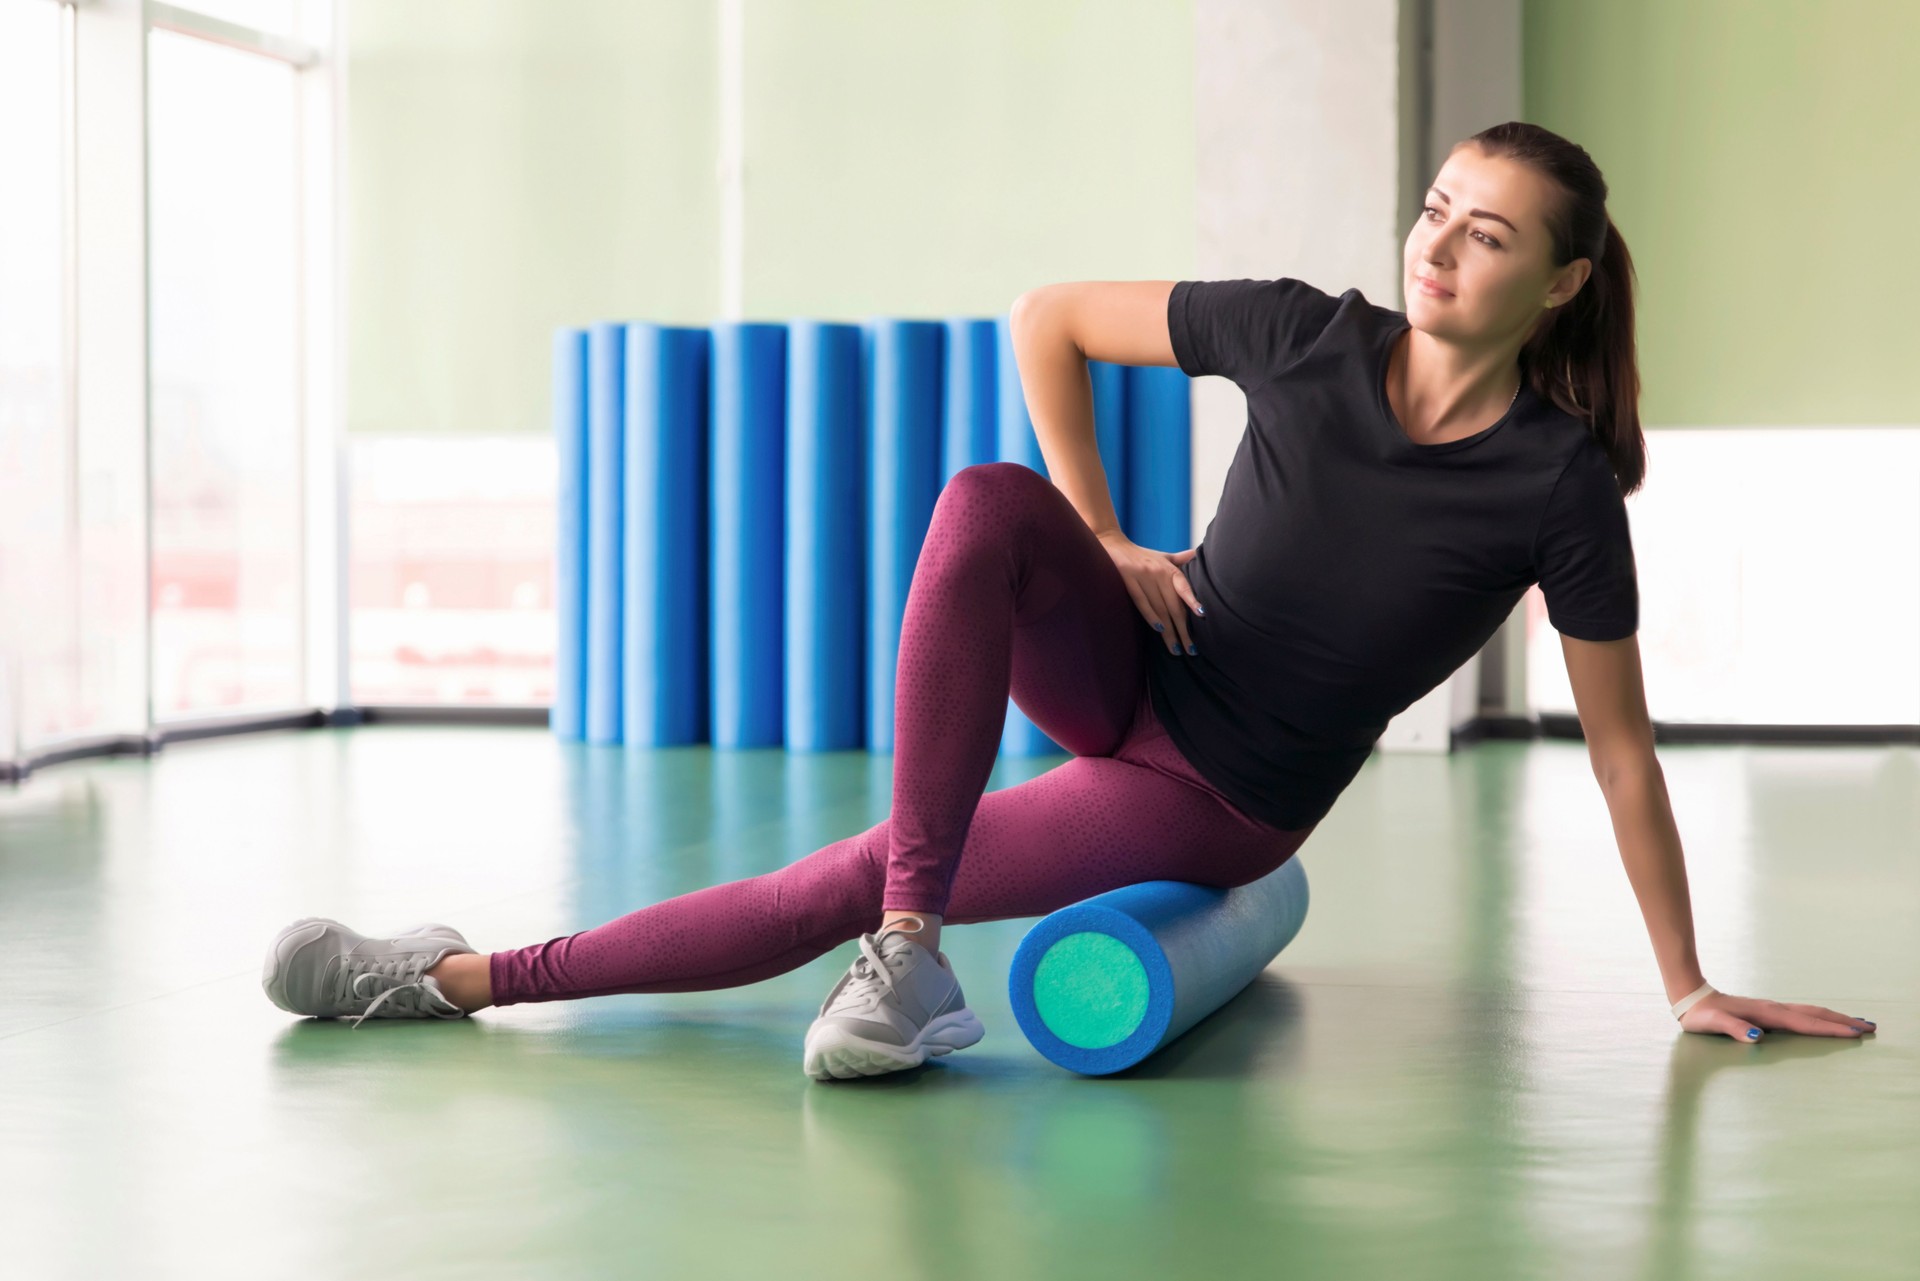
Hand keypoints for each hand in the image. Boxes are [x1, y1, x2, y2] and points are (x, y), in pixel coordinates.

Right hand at [1097, 530, 1201, 655]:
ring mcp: (1143, 577)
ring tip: (1176, 649)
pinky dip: (1150, 615)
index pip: (1184, 586)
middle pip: (1173, 605)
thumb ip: (1180, 559)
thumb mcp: (1163, 556)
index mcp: (1168, 568)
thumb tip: (1198, 554)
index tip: (1202, 615)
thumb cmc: (1141, 555)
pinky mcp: (1128, 580)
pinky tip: (1159, 629)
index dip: (1192, 600)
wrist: (1114, 543)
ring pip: (1159, 608)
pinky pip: (1141, 601)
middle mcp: (1158, 573)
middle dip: (1182, 629)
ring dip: (1168, 631)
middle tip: (1191, 649)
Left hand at [1679, 990, 1877, 1040]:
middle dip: (1843, 1021)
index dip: (1831, 1029)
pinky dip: (1819, 1018)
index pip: (1806, 1023)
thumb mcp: (1714, 1024)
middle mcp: (1774, 1009)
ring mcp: (1772, 1009)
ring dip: (1835, 1018)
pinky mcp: (1768, 1012)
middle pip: (1816, 1014)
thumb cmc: (1702, 1016)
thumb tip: (1758, 1036)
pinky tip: (1823, 1022)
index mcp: (1767, 1014)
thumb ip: (1734, 1029)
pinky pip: (1802, 1015)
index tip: (1855, 1034)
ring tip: (1859, 1024)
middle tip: (1871, 1028)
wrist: (1691, 999)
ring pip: (1811, 1012)